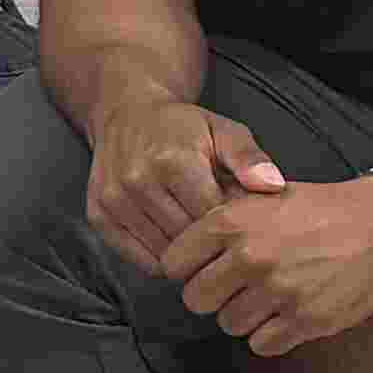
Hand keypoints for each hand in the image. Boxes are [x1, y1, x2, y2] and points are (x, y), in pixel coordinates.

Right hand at [84, 89, 281, 274]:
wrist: (126, 114)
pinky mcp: (98, 216)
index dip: (231, 224)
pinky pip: (139, 258)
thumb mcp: (223, 130)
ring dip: (185, 251)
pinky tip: (173, 240)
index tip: (238, 217)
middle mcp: (138, 182)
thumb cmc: (183, 127)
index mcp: (173, 161)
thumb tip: (274, 186)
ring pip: (164, 252)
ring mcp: (114, 201)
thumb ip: (249, 158)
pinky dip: (160, 258)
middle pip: (188, 238)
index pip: (212, 219)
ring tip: (197, 233)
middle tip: (219, 229)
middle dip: (209, 239)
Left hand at [162, 172, 372, 357]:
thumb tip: (179, 234)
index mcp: (231, 222)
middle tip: (232, 288)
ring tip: (266, 297)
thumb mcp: (262, 194)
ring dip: (243, 316)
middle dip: (211, 296)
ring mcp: (278, 291)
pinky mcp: (306, 320)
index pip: (174, 263)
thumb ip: (222, 216)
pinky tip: (284, 315)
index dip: (185, 269)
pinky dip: (270, 335)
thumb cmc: (318, 209)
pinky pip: (262, 344)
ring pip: (229, 324)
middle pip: (196, 300)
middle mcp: (250, 257)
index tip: (200, 269)